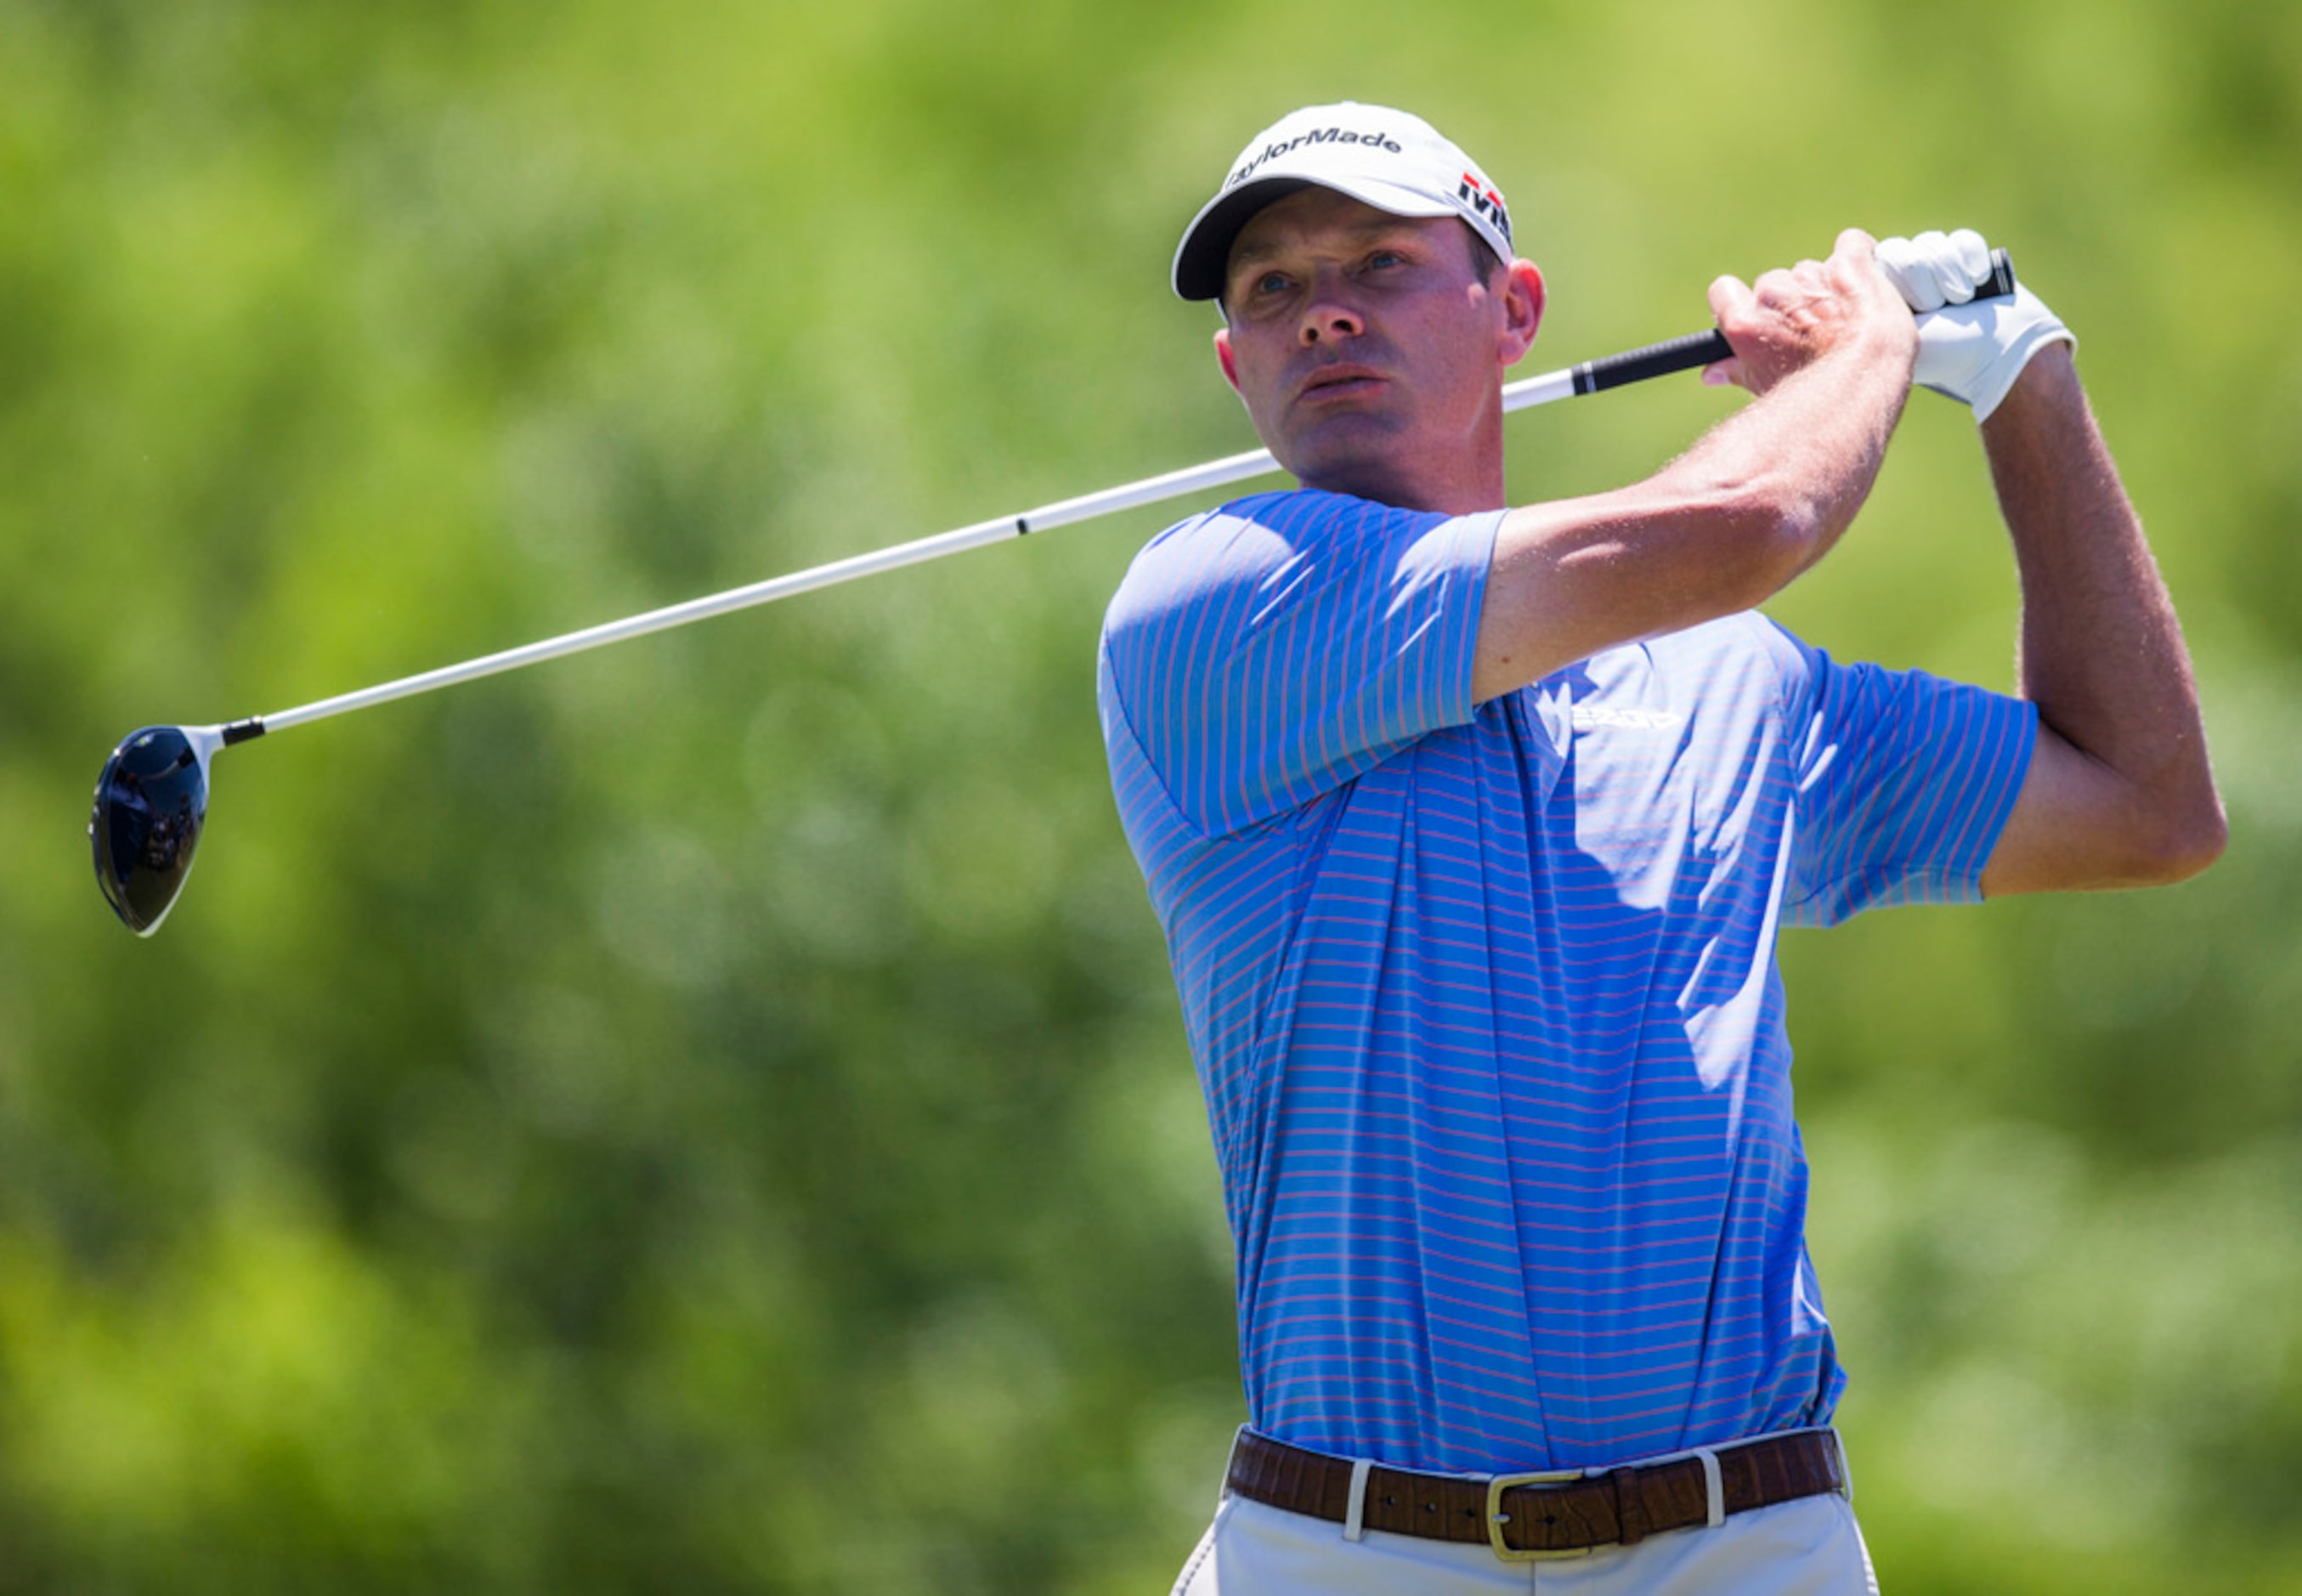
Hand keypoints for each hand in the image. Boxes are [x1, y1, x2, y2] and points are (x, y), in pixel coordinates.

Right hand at [1705, 229, 1917, 396]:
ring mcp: (1812, 275)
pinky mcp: (1850, 261)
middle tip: (1813, 331)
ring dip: (1825, 288)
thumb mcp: (1766, 384)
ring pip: (1812, 271)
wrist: (1867, 376)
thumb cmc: (1815, 389)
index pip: (1724, 291)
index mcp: (1745, 322)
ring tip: (1846, 321)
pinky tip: (1864, 274)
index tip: (1760, 316)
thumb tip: (1711, 373)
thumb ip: (1736, 370)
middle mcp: (1773, 295)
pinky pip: (1852, 244)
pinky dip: (1858, 254)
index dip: (1740, 302)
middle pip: (1773, 283)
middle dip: (1791, 301)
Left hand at [1875, 229, 2075, 421]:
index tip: (1917, 313)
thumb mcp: (1896, 338)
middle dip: (1926, 285)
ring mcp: (1934, 263)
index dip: (1903, 286)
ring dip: (1951, 278)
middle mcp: (1903, 275)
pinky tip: (1979, 282)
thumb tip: (1846, 274)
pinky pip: (1962, 240)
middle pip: (1903, 251)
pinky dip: (1973, 262)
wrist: (1997, 354)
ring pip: (1932, 243)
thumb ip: (1868, 311)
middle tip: (1938, 311)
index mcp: (1879, 293)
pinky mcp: (1966, 255)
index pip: (1876, 261)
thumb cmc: (1943, 354)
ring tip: (1960, 304)